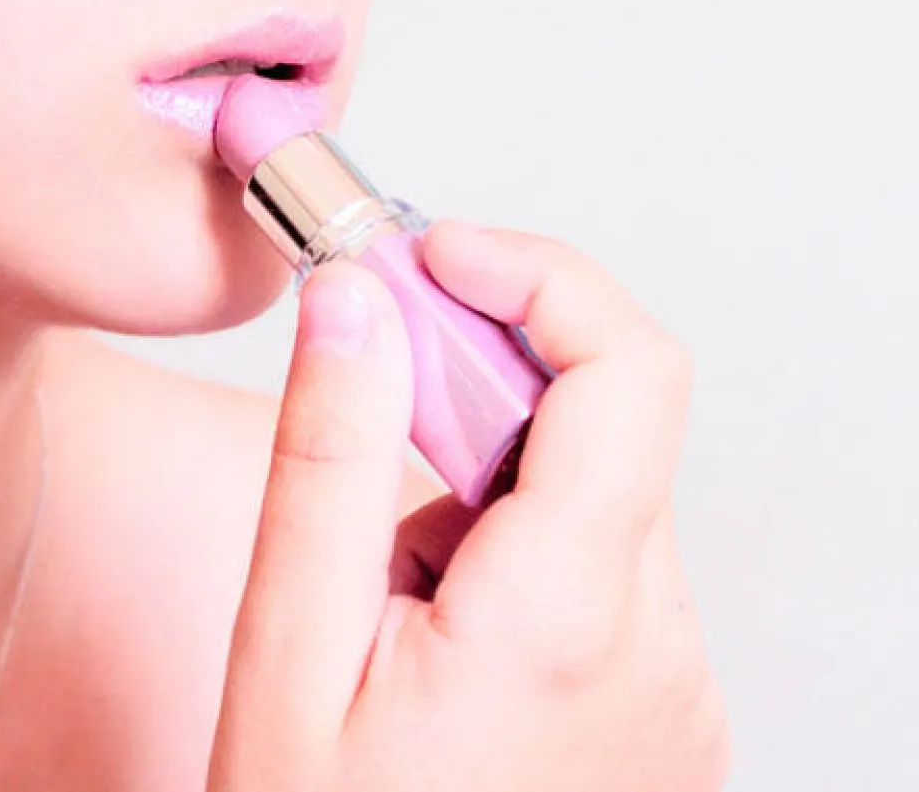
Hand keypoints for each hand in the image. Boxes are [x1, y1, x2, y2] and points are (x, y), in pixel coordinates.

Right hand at [209, 222, 729, 791]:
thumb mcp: (290, 653)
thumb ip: (331, 460)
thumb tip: (358, 304)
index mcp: (567, 621)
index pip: (626, 372)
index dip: (534, 278)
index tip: (433, 255)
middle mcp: (658, 649)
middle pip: (599, 427)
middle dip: (473, 388)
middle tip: (363, 407)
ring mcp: (671, 686)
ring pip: (587, 503)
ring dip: (477, 493)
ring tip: (380, 593)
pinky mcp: (658, 706)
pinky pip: (596, 574)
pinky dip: (509, 555)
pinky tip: (430, 633)